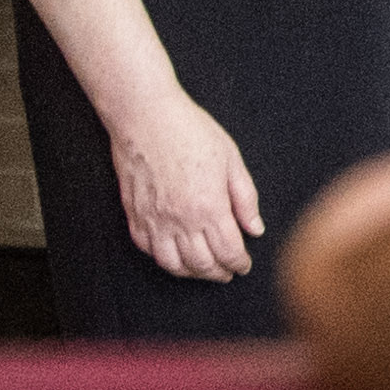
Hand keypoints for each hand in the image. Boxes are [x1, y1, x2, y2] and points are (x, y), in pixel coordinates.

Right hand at [114, 93, 265, 284]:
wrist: (146, 116)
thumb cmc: (191, 131)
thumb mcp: (231, 160)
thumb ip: (245, 199)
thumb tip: (255, 229)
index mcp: (209, 207)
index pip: (228, 252)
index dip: (239, 264)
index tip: (244, 265)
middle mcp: (181, 219)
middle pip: (202, 265)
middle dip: (219, 273)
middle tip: (227, 272)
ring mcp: (154, 219)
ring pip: (172, 264)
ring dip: (191, 273)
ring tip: (203, 269)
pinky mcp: (134, 214)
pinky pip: (147, 248)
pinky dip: (162, 258)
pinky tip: (174, 254)